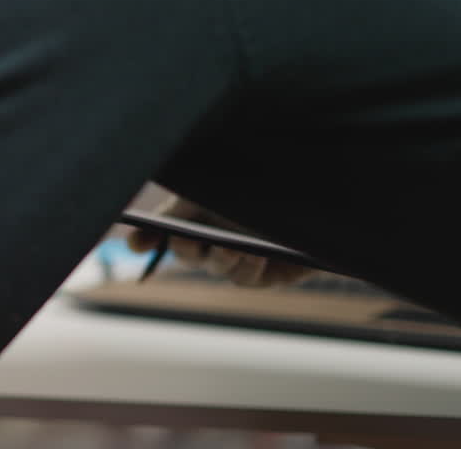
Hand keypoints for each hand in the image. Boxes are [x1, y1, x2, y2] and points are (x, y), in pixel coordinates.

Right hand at [126, 195, 312, 286]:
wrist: (323, 193)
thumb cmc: (268, 180)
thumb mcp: (221, 181)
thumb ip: (185, 194)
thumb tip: (144, 220)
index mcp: (198, 214)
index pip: (160, 230)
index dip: (144, 239)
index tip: (136, 241)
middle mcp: (215, 239)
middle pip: (186, 253)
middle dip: (185, 248)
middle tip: (190, 240)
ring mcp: (241, 259)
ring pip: (218, 268)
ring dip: (221, 259)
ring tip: (231, 246)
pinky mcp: (268, 275)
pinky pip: (248, 279)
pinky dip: (249, 268)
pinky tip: (256, 254)